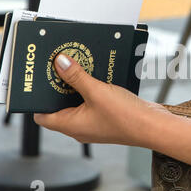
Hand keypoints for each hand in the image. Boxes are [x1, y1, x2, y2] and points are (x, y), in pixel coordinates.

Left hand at [34, 54, 190, 169]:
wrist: (154, 126)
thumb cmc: (125, 117)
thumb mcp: (97, 92)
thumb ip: (76, 77)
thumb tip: (60, 63)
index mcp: (71, 126)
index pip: (42, 116)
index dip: (37, 99)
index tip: (37, 81)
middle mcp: (80, 127)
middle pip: (59, 106)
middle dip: (58, 86)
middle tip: (56, 66)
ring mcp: (94, 123)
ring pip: (77, 102)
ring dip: (76, 86)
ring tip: (76, 66)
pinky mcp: (106, 117)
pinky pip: (92, 101)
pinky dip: (90, 89)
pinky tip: (95, 74)